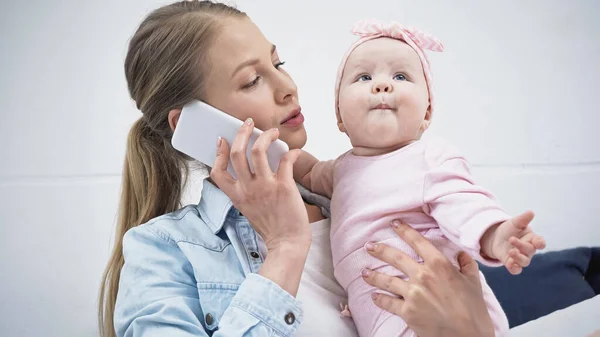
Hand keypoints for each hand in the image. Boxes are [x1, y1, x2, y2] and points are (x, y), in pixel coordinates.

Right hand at [210, 118, 310, 250]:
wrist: (287, 243)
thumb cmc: (271, 227)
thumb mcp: (248, 209)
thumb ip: (245, 191)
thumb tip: (251, 169)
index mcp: (237, 196)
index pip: (217, 171)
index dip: (218, 154)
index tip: (222, 141)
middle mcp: (248, 189)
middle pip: (238, 153)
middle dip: (242, 133)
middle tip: (248, 124)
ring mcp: (266, 187)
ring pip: (259, 151)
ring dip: (267, 136)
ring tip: (273, 132)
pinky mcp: (284, 186)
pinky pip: (286, 160)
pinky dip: (291, 153)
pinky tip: (293, 152)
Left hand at [361, 222, 494, 336]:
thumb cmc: (474, 311)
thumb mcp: (474, 282)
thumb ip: (466, 265)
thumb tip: (461, 254)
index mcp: (439, 265)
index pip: (418, 242)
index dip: (404, 231)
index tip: (394, 224)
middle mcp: (423, 276)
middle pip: (395, 258)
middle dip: (380, 250)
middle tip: (369, 246)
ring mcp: (413, 294)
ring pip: (387, 280)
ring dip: (373, 275)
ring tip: (364, 272)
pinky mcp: (407, 312)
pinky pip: (388, 302)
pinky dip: (379, 299)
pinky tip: (374, 296)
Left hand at [484, 211, 545, 274]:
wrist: (497, 237)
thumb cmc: (510, 229)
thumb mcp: (515, 222)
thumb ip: (523, 219)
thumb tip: (531, 212)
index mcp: (532, 239)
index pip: (540, 242)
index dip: (540, 243)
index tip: (537, 242)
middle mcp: (528, 250)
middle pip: (530, 251)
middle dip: (521, 246)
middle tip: (511, 239)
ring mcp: (520, 257)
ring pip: (524, 262)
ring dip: (518, 258)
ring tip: (511, 252)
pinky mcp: (511, 263)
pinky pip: (516, 270)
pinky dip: (514, 268)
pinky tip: (510, 264)